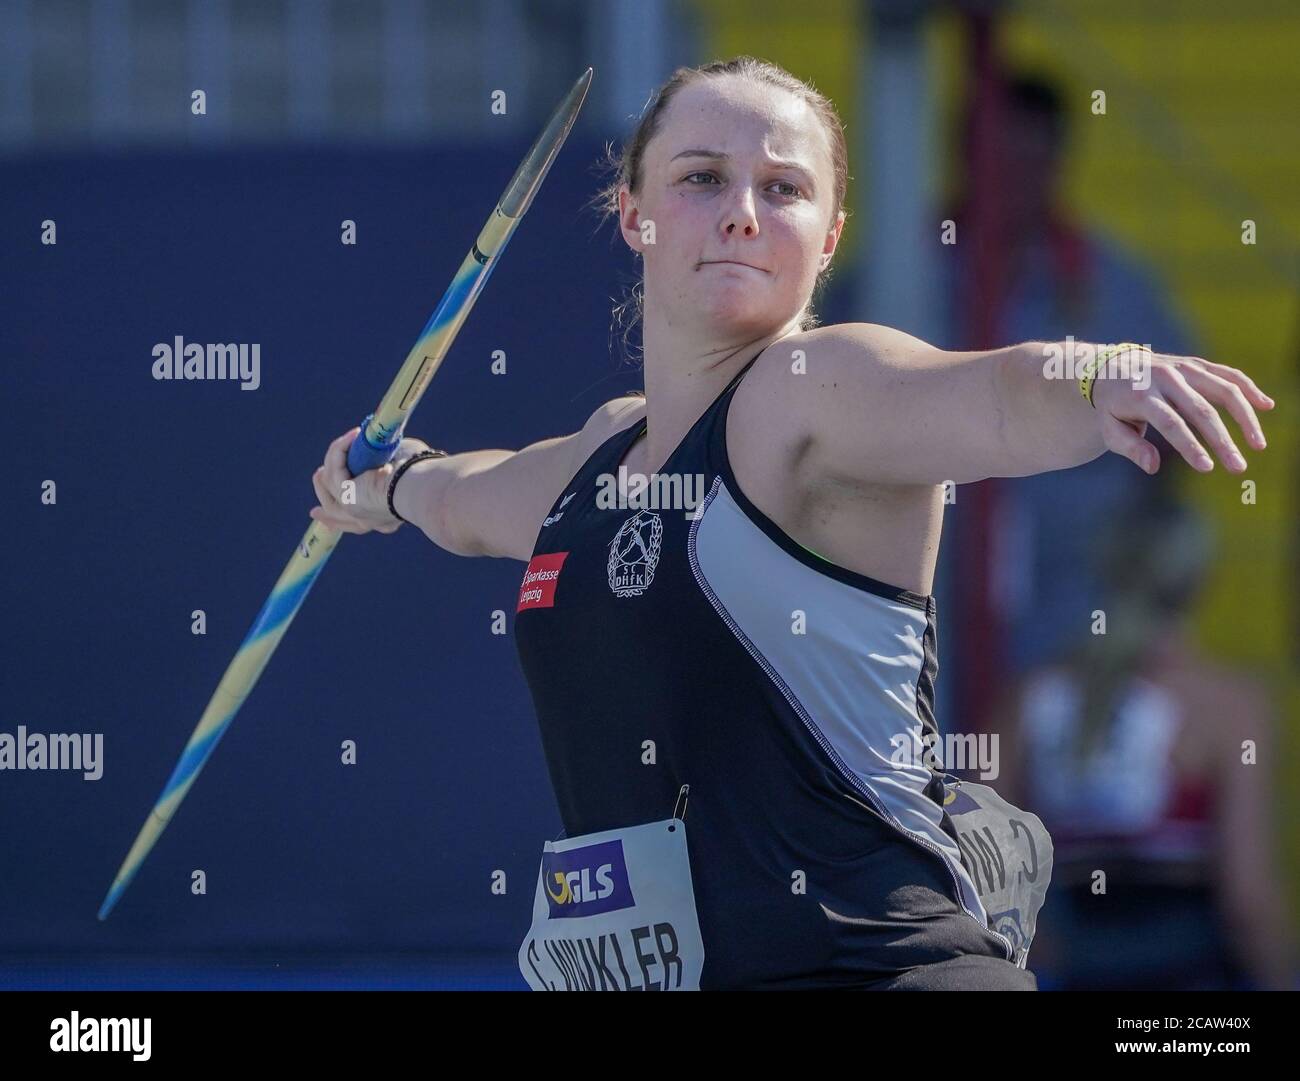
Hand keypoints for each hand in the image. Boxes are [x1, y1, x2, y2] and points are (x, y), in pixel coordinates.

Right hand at [309, 427, 434, 533]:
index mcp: (385, 517)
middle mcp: (369, 519)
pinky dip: (340, 449)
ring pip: (330, 486)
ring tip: (345, 440)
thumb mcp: (403, 464)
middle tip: (317, 480)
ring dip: (333, 459)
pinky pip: (334, 469)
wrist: (424, 486)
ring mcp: (354, 511)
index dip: (341, 516)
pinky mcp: (347, 497)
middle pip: (336, 513)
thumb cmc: (423, 474)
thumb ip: (389, 458)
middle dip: (323, 500)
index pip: (358, 521)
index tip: (324, 511)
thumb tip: (382, 443)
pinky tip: (353, 435)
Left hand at [1091, 350, 1273, 474]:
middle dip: (1222, 441)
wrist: (1110, 367)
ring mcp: (1184, 368)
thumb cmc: (1112, 406)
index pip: (1170, 423)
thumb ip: (1130, 447)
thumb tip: (1153, 467)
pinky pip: (1228, 374)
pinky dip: (1249, 388)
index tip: (1207, 468)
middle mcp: (1165, 378)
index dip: (1190, 446)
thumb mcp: (1110, 428)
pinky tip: (1266, 406)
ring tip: (1258, 445)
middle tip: (1238, 467)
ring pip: (1223, 389)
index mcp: (1141, 395)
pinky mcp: (1197, 364)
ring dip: (1245, 417)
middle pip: (1201, 410)